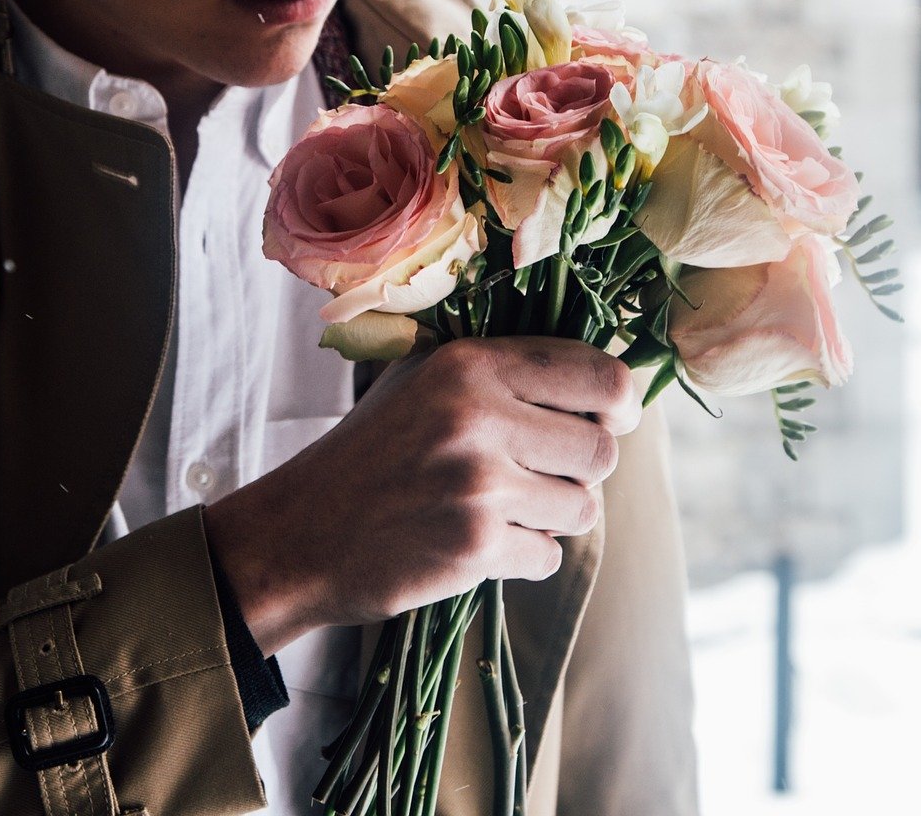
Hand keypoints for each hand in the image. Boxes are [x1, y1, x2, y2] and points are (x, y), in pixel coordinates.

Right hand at [203, 336, 639, 655]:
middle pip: (601, 450)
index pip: (600, 375)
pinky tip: (477, 542)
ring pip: (582, 508)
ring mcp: (479, 486)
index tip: (610, 420)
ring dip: (554, 517)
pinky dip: (523, 556)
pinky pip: (548, 556)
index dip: (620, 404)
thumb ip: (505, 372)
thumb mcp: (423, 381)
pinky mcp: (476, 547)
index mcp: (471, 364)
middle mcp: (479, 418)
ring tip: (502, 508)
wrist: (300, 533)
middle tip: (540, 474)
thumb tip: (608, 385)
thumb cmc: (372, 451)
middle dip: (581, 470)